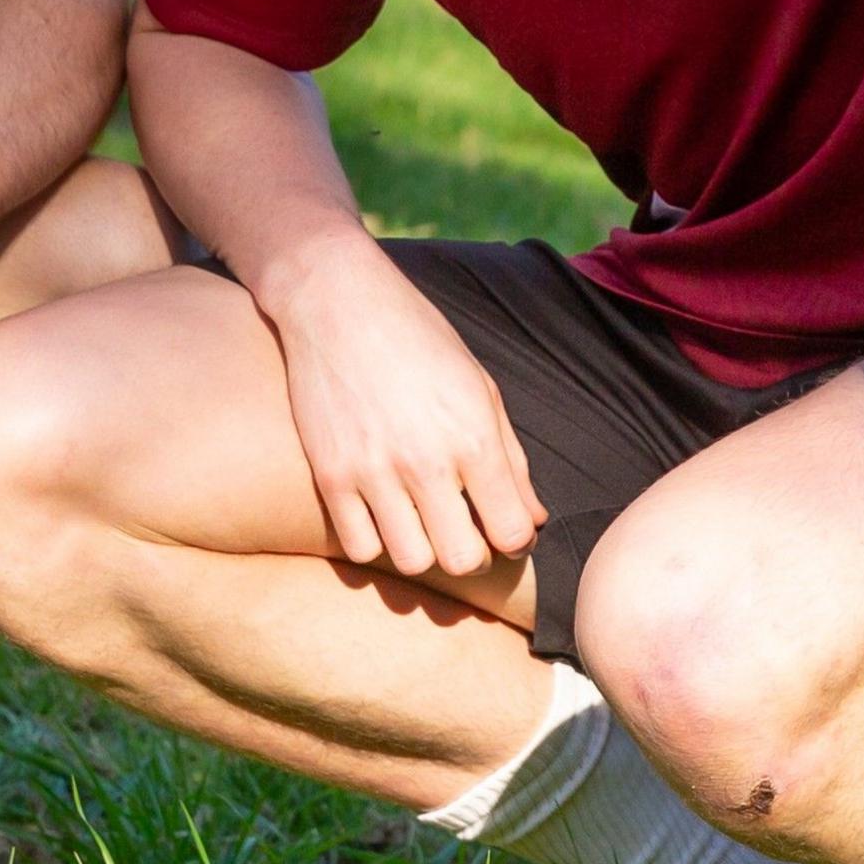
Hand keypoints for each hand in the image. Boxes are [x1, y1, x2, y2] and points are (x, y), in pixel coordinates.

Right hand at [258, 243, 545, 581]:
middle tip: (464, 528)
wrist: (335, 301)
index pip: (512, 531)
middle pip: (464, 560)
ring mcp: (372, 471)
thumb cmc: (418, 339)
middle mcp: (425, 460)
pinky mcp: (330, 475)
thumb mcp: (480, 387)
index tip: (503, 525)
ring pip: (412, 561)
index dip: (516, 538)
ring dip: (424, 550)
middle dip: (473, 552)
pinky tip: (381, 513)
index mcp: (473, 436)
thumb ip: (511, 459)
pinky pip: (359, 547)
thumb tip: (533, 521)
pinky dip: (375, 541)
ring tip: (421, 522)